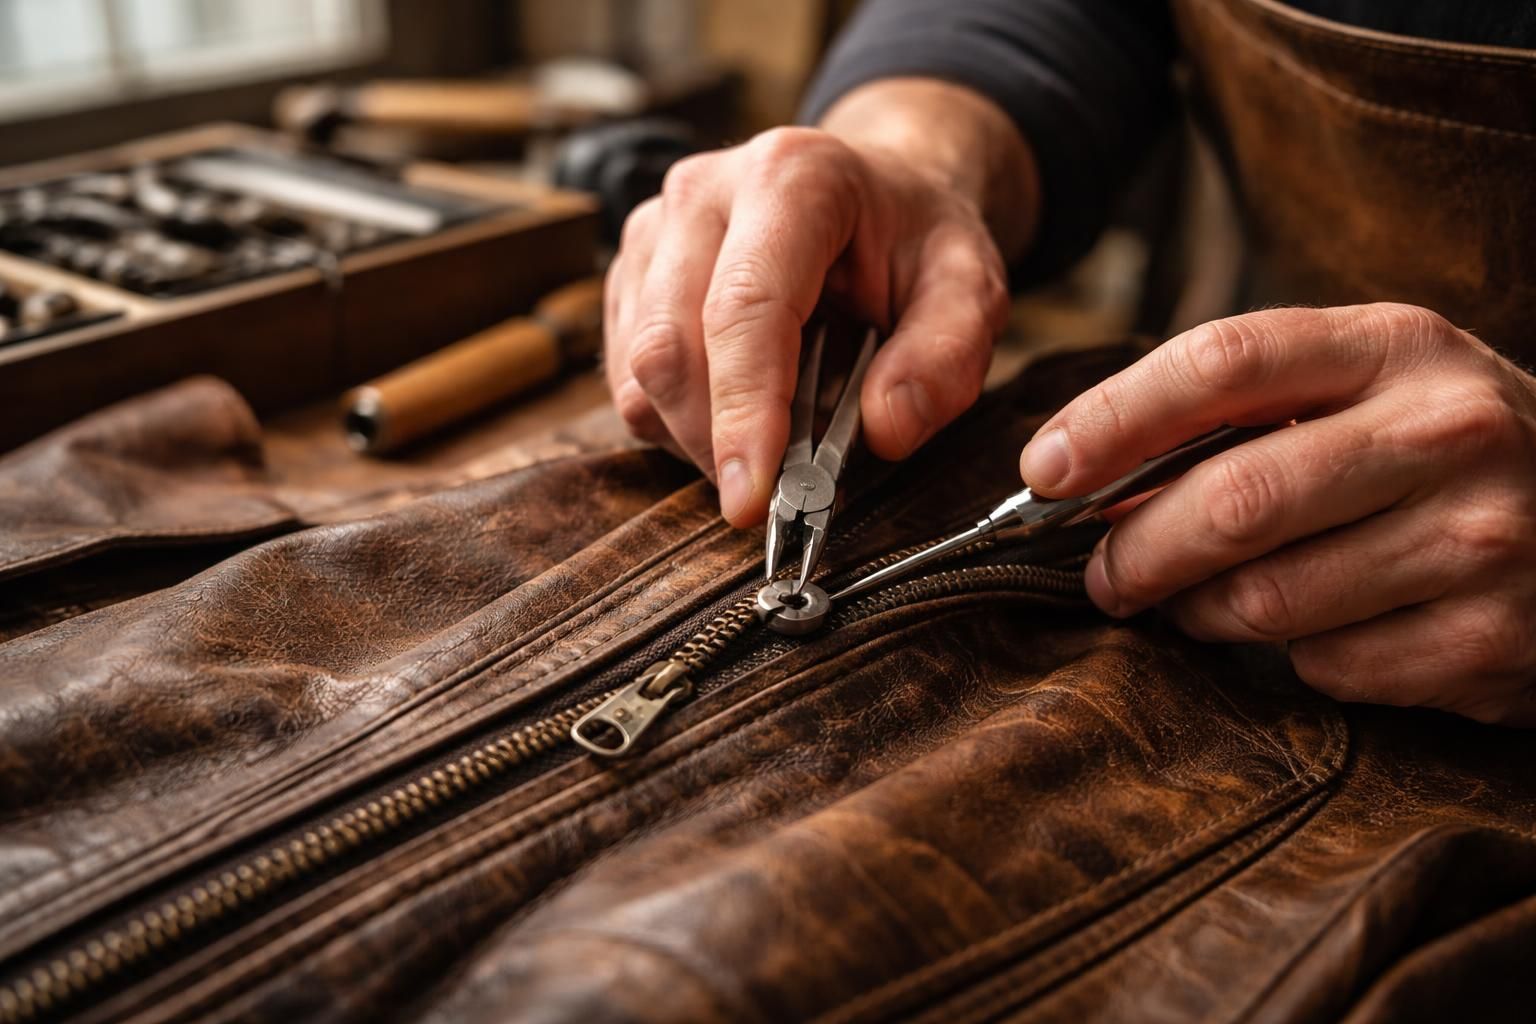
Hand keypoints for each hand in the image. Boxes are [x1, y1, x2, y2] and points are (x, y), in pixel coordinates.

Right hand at [604, 79, 1035, 524]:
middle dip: (714, 442)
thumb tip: (885, 431)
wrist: (876, 189)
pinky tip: (736, 408)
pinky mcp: (632, 269)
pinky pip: (626, 373)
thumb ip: (945, 358)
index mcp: (793, 179)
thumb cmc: (915, 242)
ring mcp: (656, 227)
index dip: (743, 414)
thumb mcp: (970, 289)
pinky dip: (675, 418)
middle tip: (774, 495)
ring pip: (637, 367)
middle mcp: (706, 191)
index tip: (751, 500)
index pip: (745, 310)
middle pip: (669, 345)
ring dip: (694, 435)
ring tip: (768, 438)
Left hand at [1020, 304, 1535, 724]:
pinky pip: (1328, 667)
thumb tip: (1078, 479)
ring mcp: (1481, 540)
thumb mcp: (1361, 389)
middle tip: (1102, 575)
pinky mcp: (1491, 640)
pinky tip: (1309, 632)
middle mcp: (1448, 432)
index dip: (1113, 419)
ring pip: (1268, 601)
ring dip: (1201, 614)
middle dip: (1136, 550)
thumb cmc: (1433, 452)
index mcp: (1397, 345)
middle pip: (1235, 500)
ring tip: (1197, 602)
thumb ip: (1236, 414)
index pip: (1223, 361)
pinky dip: (1290, 660)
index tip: (1043, 471)